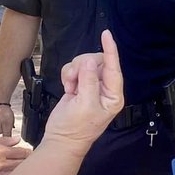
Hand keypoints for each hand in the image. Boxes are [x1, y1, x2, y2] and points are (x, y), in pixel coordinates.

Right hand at [0, 136, 29, 174]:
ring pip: (18, 174)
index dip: (29, 151)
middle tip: (34, 159)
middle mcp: (0, 166)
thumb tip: (18, 140)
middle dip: (30, 161)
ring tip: (27, 167)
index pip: (21, 152)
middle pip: (23, 164)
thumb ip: (3, 140)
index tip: (32, 151)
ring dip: (23, 170)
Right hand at [42, 30, 122, 150]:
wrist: (60, 140)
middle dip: (82, 66)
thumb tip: (88, 60)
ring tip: (70, 86)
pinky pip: (74, 69)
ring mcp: (91, 86)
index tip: (106, 35)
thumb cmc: (76, 128)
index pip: (113, 68)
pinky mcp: (79, 85)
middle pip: (96, 61)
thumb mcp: (85, 105)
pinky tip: (68, 87)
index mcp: (113, 95)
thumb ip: (88, 81)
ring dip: (74, 71)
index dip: (110, 50)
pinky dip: (68, 75)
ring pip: (84, 63)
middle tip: (74, 80)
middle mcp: (105, 89)